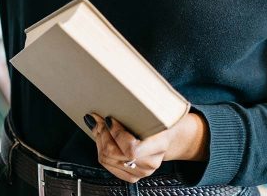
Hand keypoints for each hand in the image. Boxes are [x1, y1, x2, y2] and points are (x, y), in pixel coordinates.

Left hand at [84, 112, 207, 182]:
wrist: (169, 138)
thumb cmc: (162, 120)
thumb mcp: (157, 110)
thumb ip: (142, 104)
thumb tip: (118, 90)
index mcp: (160, 145)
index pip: (131, 149)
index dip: (116, 134)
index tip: (109, 118)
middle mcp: (150, 163)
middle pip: (114, 154)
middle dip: (102, 133)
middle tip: (98, 118)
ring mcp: (141, 172)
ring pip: (107, 159)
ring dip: (99, 140)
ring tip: (99, 125)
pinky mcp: (131, 176)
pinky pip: (107, 165)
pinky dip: (100, 149)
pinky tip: (101, 137)